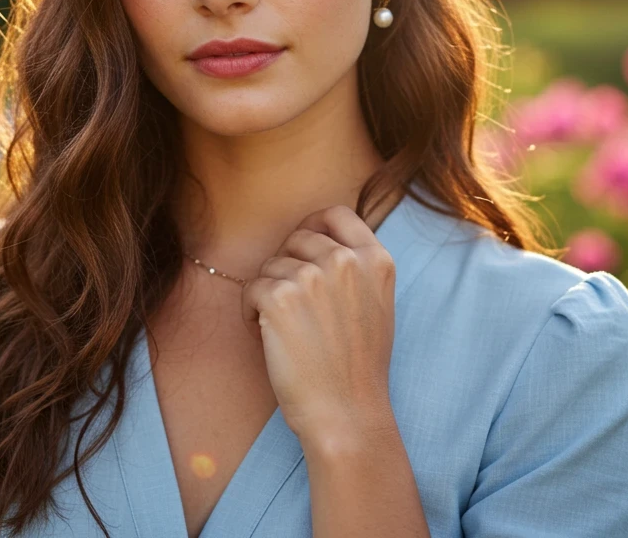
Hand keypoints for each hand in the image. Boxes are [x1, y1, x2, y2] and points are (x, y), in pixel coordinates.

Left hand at [239, 204, 397, 440]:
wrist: (346, 413)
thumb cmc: (358, 367)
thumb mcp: (377, 306)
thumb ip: (357, 269)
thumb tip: (319, 240)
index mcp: (376, 260)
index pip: (338, 214)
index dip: (314, 225)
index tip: (301, 246)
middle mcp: (346, 261)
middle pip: (297, 238)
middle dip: (287, 266)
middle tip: (291, 306)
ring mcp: (312, 277)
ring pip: (271, 265)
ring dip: (268, 293)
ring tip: (284, 330)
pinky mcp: (279, 298)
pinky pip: (250, 288)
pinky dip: (251, 312)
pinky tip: (267, 337)